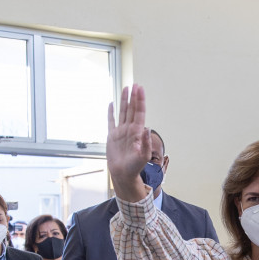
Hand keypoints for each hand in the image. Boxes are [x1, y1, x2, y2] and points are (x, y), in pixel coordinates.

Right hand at [107, 85, 151, 202]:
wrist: (123, 174)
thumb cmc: (135, 167)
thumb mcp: (143, 156)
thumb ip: (146, 143)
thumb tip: (147, 128)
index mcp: (137, 132)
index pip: (139, 112)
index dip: (140, 100)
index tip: (140, 89)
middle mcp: (129, 130)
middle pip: (132, 109)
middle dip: (134, 97)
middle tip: (135, 85)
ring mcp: (121, 132)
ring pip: (123, 112)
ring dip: (124, 100)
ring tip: (126, 88)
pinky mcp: (112, 136)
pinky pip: (111, 121)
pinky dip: (111, 112)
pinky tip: (111, 103)